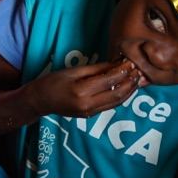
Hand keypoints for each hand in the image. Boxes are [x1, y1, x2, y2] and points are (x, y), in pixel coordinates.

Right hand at [26, 59, 142, 118]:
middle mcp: (86, 104)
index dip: (123, 70)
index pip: (109, 80)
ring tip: (136, 79)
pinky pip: (111, 106)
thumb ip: (96, 69)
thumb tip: (117, 63)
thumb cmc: (52, 82)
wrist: (39, 101)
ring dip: (129, 90)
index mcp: (80, 91)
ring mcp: (89, 112)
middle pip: (117, 93)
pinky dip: (121, 97)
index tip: (131, 61)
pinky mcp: (90, 116)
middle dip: (130, 81)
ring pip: (117, 102)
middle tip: (138, 70)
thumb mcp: (73, 71)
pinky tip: (125, 88)